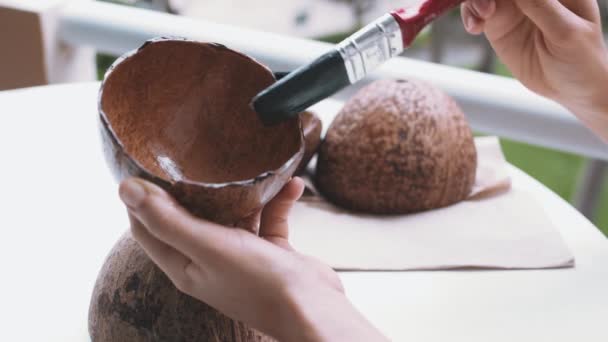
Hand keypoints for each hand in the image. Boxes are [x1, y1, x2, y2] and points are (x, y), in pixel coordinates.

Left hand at [118, 177, 387, 341]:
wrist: (313, 308)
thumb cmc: (259, 283)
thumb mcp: (209, 246)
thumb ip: (168, 219)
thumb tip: (125, 189)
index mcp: (185, 265)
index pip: (148, 228)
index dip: (142, 197)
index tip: (147, 161)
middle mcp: (209, 260)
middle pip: (189, 217)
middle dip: (191, 186)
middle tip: (194, 152)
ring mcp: (240, 256)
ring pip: (232, 214)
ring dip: (241, 191)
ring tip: (247, 163)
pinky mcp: (270, 251)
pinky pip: (269, 218)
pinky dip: (278, 201)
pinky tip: (291, 185)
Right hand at [462, 0, 607, 140]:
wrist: (571, 89)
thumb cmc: (581, 59)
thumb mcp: (565, 31)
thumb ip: (541, 5)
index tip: (499, 1)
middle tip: (486, 9)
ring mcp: (515, 7)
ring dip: (475, 2)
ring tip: (481, 18)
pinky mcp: (498, 25)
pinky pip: (476, 11)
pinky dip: (469, 15)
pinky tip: (474, 27)